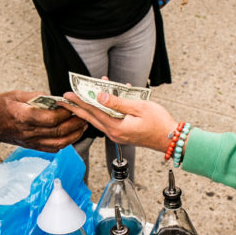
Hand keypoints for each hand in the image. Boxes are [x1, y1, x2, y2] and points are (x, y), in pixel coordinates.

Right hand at [0, 91, 86, 151]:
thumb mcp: (15, 94)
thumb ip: (37, 96)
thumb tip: (54, 99)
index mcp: (25, 117)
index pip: (52, 119)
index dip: (66, 113)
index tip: (72, 104)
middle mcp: (29, 132)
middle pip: (59, 132)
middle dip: (76, 124)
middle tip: (85, 115)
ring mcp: (31, 141)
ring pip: (59, 143)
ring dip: (74, 135)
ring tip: (82, 125)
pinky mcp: (32, 146)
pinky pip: (52, 148)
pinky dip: (65, 143)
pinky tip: (71, 135)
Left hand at [61, 90, 176, 152]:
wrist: (171, 139)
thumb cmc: (159, 123)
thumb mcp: (139, 107)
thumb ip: (117, 102)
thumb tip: (100, 96)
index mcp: (116, 127)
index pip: (93, 112)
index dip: (80, 101)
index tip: (68, 95)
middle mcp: (114, 133)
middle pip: (91, 118)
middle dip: (78, 107)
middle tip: (65, 98)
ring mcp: (118, 135)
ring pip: (99, 119)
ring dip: (91, 107)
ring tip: (81, 97)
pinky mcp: (122, 133)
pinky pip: (108, 120)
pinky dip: (104, 110)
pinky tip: (104, 100)